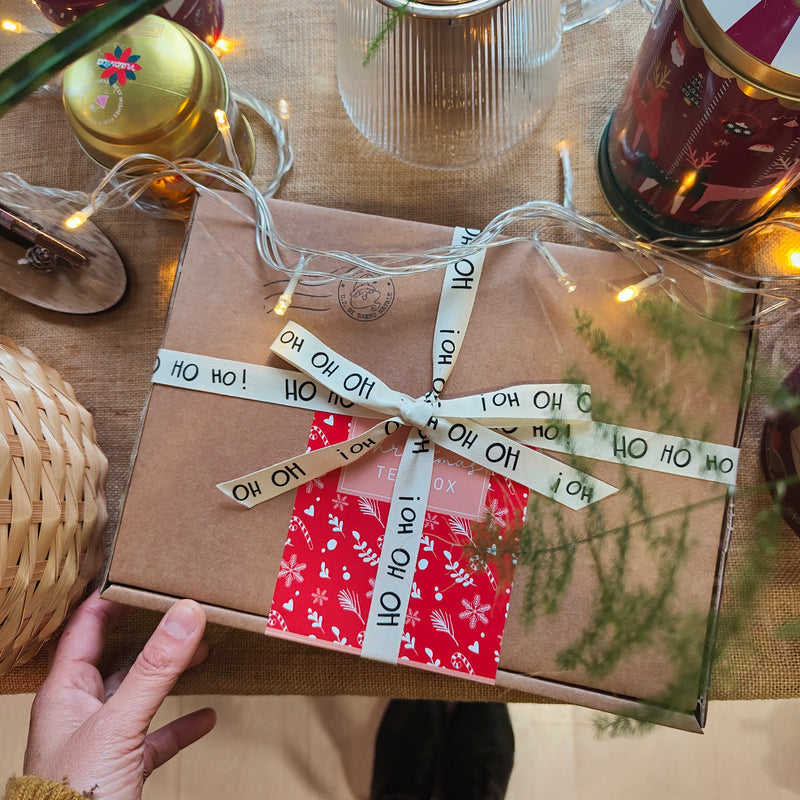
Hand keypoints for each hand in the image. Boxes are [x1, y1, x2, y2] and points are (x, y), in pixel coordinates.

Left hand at [24, 591, 215, 799]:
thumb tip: (186, 611)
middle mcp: (81, 709)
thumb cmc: (73, 795)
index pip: (86, 627)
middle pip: (119, 657)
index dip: (110, 598)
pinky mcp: (121, 769)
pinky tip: (207, 718)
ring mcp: (101, 740)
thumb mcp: (118, 723)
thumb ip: (155, 668)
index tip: (142, 572)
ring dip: (171, 674)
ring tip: (204, 652)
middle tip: (184, 608)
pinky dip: (182, 725)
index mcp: (66, 690)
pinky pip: (155, 737)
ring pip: (139, 694)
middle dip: (153, 633)